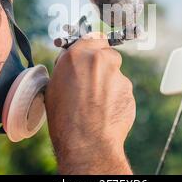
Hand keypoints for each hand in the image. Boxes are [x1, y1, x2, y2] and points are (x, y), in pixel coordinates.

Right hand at [45, 32, 135, 174]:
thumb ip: (67, 69)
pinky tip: (107, 111)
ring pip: (115, 72)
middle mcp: (98, 59)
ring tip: (98, 103)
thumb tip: (73, 64)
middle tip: (94, 82)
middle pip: (107, 53)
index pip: (92, 38)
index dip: (93, 48)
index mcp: (75, 55)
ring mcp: (116, 73)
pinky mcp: (128, 88)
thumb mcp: (53, 88)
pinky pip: (122, 89)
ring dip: (110, 82)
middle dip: (103, 64)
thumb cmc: (64, 119)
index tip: (92, 56)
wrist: (86, 143)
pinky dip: (117, 97)